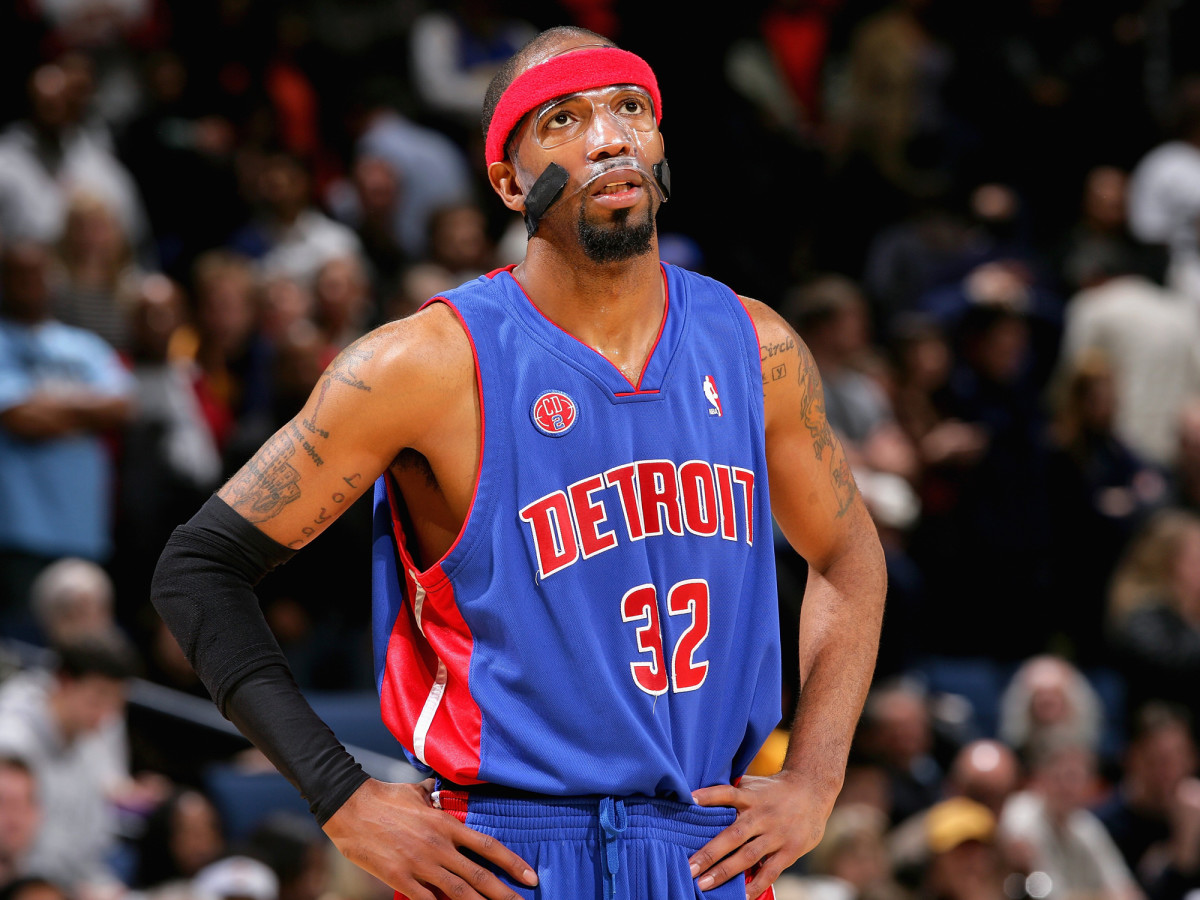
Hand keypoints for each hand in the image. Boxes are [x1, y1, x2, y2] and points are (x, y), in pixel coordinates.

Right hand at [321, 778, 537, 899]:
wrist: (350, 807)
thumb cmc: (384, 796)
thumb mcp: (417, 791)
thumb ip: (433, 796)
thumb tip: (439, 791)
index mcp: (445, 824)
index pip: (487, 846)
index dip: (511, 863)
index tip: (530, 876)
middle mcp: (438, 846)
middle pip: (478, 875)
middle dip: (504, 894)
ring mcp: (419, 864)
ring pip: (458, 892)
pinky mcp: (400, 878)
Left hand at [688, 772, 832, 897]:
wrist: (813, 790)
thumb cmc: (775, 789)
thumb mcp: (754, 784)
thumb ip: (732, 792)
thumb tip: (698, 796)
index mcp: (750, 797)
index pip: (727, 794)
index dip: (709, 796)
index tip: (690, 800)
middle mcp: (761, 816)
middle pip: (733, 835)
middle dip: (710, 853)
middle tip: (689, 868)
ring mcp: (776, 834)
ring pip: (748, 856)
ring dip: (725, 871)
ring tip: (704, 885)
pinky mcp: (789, 850)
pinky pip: (770, 871)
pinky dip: (755, 885)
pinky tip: (741, 896)